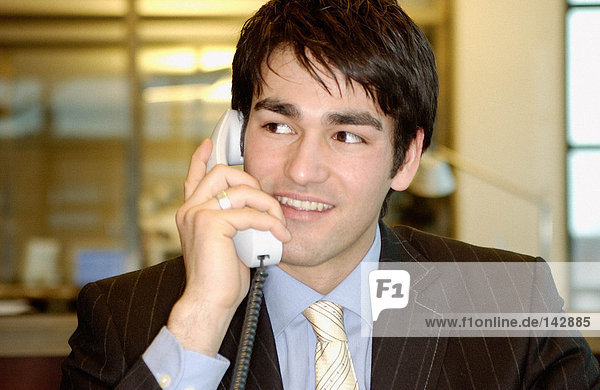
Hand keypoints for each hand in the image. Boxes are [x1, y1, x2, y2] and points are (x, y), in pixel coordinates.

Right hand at [167, 139, 289, 354]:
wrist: (209, 302)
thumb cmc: (221, 279)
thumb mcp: (227, 243)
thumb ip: (233, 222)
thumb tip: (255, 210)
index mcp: (191, 212)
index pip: (194, 176)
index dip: (200, 157)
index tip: (208, 143)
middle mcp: (190, 209)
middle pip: (222, 171)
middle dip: (253, 182)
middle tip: (268, 205)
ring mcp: (198, 214)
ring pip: (241, 189)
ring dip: (268, 204)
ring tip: (279, 225)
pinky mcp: (211, 223)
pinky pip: (250, 213)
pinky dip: (270, 223)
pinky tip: (280, 236)